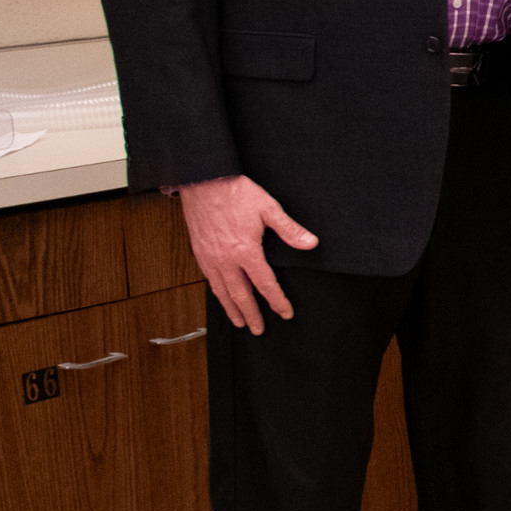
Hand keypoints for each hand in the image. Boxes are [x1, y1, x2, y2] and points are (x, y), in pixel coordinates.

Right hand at [180, 175, 317, 332]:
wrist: (203, 180)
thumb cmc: (236, 192)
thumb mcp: (269, 208)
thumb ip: (290, 230)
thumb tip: (311, 243)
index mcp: (245, 251)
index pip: (265, 284)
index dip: (277, 301)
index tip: (285, 313)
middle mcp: (225, 260)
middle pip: (241, 295)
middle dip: (252, 314)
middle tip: (259, 330)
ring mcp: (210, 258)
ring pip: (222, 291)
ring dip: (232, 309)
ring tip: (240, 322)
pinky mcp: (200, 252)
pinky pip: (209, 280)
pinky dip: (218, 293)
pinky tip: (223, 297)